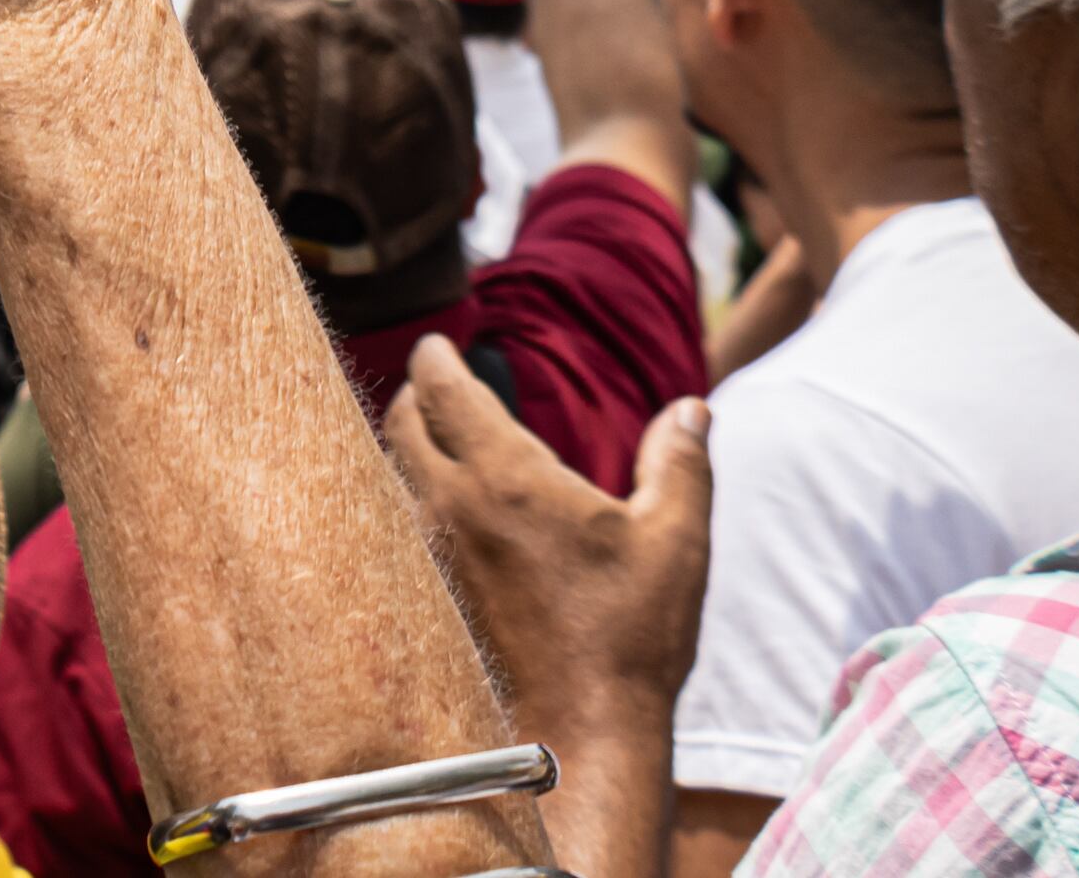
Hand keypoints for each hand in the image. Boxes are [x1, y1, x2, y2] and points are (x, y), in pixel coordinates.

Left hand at [386, 337, 710, 870]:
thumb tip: (691, 408)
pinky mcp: (422, 599)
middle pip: (399, 423)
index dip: (435, 358)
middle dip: (413, 395)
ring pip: (387, 476)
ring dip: (404, 450)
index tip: (438, 345)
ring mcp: (427, 557)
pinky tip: (434, 519)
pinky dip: (404, 504)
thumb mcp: (675, 541)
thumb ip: (680, 463)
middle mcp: (448, 507)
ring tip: (431, 444)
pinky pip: (393, 529)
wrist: (579, 733)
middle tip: (433, 387)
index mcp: (504, 478)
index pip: (441, 389)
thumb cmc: (629, 637)